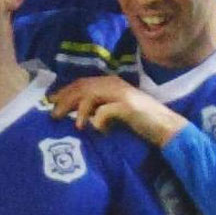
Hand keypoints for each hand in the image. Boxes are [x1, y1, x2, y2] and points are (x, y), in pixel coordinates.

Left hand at [49, 76, 185, 146]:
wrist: (165, 127)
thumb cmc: (139, 121)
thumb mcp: (114, 111)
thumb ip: (97, 108)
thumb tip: (73, 113)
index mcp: (110, 84)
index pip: (81, 83)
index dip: (64, 91)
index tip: (50, 102)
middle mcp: (114, 84)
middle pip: (82, 87)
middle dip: (65, 100)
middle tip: (53, 115)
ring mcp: (121, 94)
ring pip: (91, 95)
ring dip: (78, 110)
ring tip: (73, 125)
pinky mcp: (128, 107)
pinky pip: (104, 111)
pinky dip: (97, 121)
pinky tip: (97, 131)